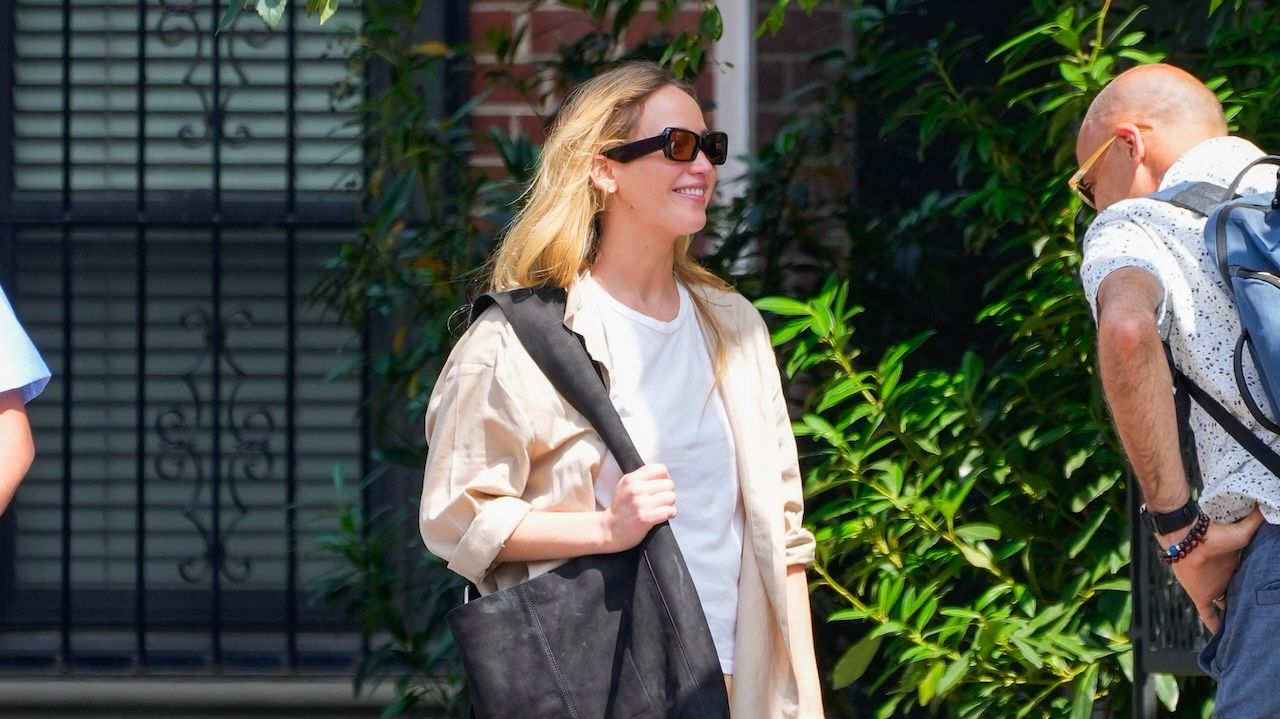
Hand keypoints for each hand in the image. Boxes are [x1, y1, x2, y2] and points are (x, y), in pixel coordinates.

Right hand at [603, 463, 675, 551]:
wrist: (610, 530)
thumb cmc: (621, 508)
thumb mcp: (625, 486)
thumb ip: (642, 477)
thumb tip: (665, 475)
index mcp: (631, 479)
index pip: (660, 469)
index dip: (664, 477)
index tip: (661, 485)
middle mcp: (636, 489)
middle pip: (669, 484)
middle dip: (667, 492)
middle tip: (660, 499)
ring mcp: (641, 504)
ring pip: (671, 497)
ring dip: (669, 504)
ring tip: (661, 507)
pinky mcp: (646, 518)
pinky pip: (670, 511)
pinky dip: (670, 513)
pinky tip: (663, 515)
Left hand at [1162, 507, 1263, 631]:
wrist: (1187, 538)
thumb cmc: (1215, 533)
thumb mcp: (1244, 531)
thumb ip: (1257, 520)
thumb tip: (1269, 505)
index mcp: (1239, 568)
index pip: (1251, 582)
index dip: (1258, 590)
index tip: (1270, 601)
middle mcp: (1228, 580)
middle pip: (1240, 596)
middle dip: (1249, 606)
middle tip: (1263, 620)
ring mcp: (1214, 589)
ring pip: (1228, 608)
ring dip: (1235, 618)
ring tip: (1248, 631)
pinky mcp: (1201, 596)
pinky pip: (1209, 616)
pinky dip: (1215, 627)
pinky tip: (1222, 639)